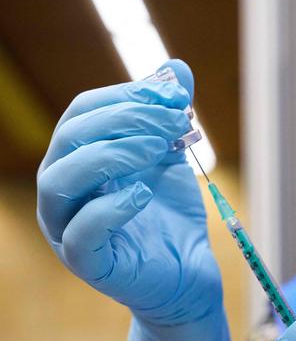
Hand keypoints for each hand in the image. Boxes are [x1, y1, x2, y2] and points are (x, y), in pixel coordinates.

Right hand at [37, 59, 231, 340]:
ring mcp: (67, 227)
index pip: (84, 112)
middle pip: (71, 137)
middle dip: (127, 119)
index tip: (178, 95)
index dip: (129, 96)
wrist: (187, 273)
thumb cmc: (169, 215)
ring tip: (159, 148)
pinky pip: (82, 232)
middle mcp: (62, 190)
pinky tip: (145, 192)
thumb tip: (177, 67)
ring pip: (62, 179)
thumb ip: (168, 116)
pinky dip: (110, 207)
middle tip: (176, 120)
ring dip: (114, 153)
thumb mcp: (171, 157)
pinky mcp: (86, 262)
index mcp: (77, 158)